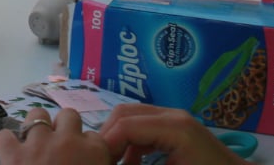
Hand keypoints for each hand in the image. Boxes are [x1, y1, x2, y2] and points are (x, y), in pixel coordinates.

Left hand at [0, 109, 110, 164]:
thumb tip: (88, 163)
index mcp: (95, 153)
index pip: (94, 137)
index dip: (87, 147)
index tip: (82, 159)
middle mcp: (68, 141)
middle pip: (68, 116)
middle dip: (64, 128)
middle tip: (60, 145)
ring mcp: (38, 144)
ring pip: (37, 114)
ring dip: (36, 126)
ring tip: (35, 142)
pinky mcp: (12, 154)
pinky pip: (5, 135)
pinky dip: (6, 143)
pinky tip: (11, 153)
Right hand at [99, 103, 246, 164]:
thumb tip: (110, 163)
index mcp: (175, 127)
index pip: (125, 125)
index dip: (106, 144)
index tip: (97, 162)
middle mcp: (173, 115)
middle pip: (124, 113)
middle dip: (108, 138)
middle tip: (101, 161)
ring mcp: (175, 118)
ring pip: (132, 117)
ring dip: (118, 140)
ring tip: (113, 162)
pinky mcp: (176, 127)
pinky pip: (144, 126)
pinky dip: (132, 142)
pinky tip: (131, 163)